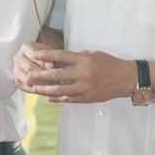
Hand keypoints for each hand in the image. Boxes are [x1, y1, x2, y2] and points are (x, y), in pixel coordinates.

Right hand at [13, 42, 53, 91]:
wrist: (41, 61)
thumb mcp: (50, 52)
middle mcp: (17, 58)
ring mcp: (16, 70)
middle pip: (29, 68)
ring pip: (28, 80)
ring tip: (54, 85)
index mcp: (25, 48)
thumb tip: (51, 66)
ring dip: (42, 84)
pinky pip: (27, 88)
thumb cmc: (48, 55)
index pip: (33, 55)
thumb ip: (50, 57)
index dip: (43, 61)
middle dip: (43, 75)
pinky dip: (39, 90)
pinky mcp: (18, 82)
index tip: (53, 66)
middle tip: (56, 79)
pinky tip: (49, 90)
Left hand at [19, 49, 135, 103]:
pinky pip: (68, 99)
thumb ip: (75, 58)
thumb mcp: (92, 55)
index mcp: (84, 60)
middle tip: (29, 76)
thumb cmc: (108, 63)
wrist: (125, 78)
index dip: (45, 55)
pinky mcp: (86, 98)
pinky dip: (57, 98)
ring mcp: (84, 88)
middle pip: (56, 75)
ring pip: (59, 90)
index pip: (60, 56)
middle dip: (40, 76)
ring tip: (34, 89)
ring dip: (45, 90)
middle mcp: (83, 74)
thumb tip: (57, 59)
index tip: (33, 55)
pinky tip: (48, 98)